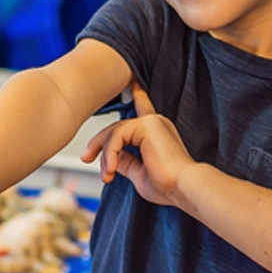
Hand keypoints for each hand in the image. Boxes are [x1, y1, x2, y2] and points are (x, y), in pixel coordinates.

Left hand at [82, 82, 195, 205]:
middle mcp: (155, 123)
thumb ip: (126, 162)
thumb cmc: (168, 185)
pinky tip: (111, 170)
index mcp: (156, 133)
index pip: (143, 110)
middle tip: (87, 159)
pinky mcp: (146, 125)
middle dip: (98, 144)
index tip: (135, 85)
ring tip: (107, 175)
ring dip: (105, 155)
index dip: (138, 97)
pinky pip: (116, 136)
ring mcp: (151, 122)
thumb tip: (113, 158)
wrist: (184, 187)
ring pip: (113, 133)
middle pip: (117, 128)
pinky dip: (110, 154)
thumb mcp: (139, 173)